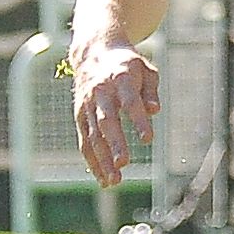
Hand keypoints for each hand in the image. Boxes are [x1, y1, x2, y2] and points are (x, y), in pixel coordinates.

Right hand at [72, 34, 159, 186]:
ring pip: (92, 135)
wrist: (94, 53)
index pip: (130, 102)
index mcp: (120, 79)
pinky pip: (84, 140)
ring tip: (114, 181)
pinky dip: (92, 160)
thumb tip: (154, 110)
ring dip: (101, 158)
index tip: (148, 139)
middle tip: (123, 163)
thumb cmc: (127, 65)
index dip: (138, 120)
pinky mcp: (79, 115)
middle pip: (106, 121)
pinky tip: (102, 178)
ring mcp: (87, 105)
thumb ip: (150, 90)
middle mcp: (100, 93)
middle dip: (114, 143)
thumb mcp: (146, 70)